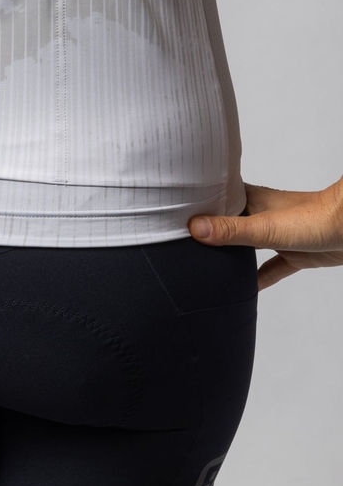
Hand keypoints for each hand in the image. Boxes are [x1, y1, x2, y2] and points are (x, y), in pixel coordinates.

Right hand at [187, 180, 342, 291]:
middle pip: (226, 222)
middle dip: (207, 230)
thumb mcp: (265, 227)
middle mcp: (259, 214)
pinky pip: (270, 265)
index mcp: (248, 200)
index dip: (192, 205)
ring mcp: (276, 233)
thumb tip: (194, 229)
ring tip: (205, 262)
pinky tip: (247, 286)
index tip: (169, 212)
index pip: (213, 199)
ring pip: (246, 244)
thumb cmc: (316, 218)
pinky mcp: (294, 252)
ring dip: (230, 253)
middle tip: (180, 240)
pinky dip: (258, 275)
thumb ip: (231, 230)